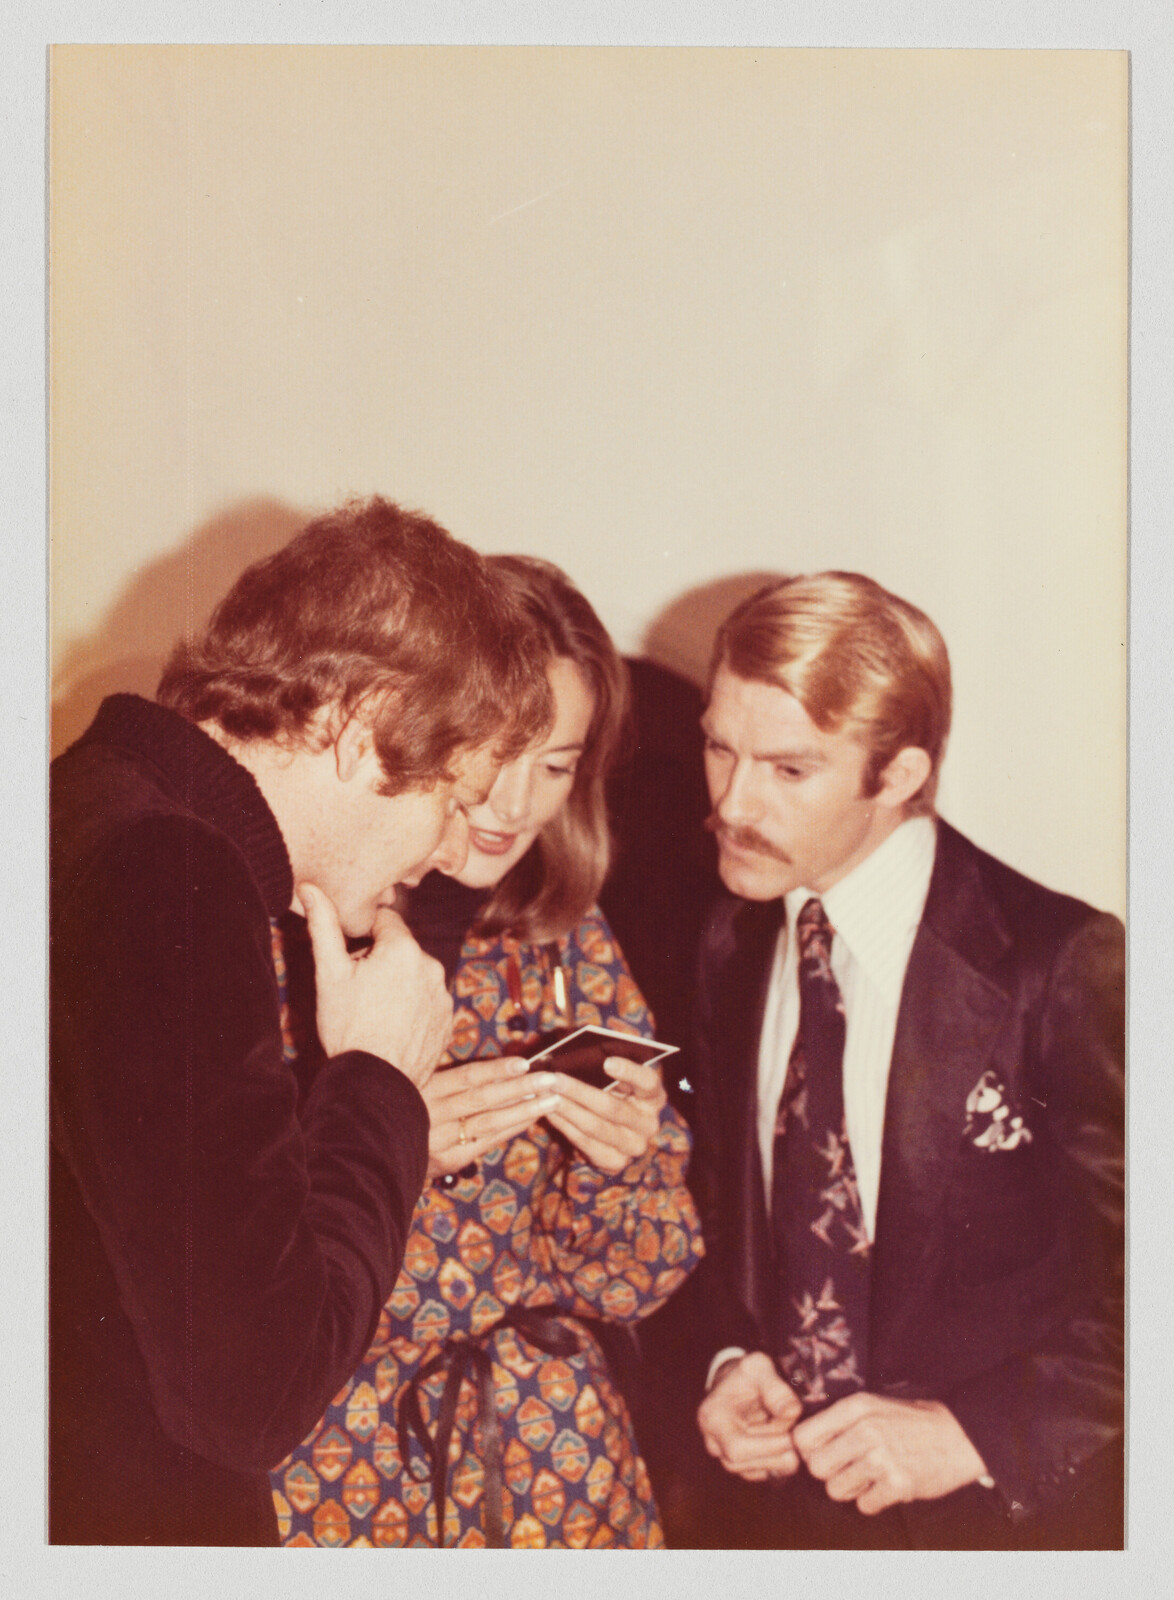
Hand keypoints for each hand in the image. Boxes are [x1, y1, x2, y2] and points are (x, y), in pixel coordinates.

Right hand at [299, 882, 451, 1088]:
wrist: (374, 1081)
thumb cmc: (347, 1026)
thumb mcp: (329, 974)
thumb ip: (323, 926)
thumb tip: (310, 888)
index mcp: (404, 948)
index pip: (385, 922)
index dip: (365, 940)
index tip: (354, 964)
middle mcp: (432, 966)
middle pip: (402, 950)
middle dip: (383, 963)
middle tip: (361, 993)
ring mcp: (444, 995)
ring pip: (416, 976)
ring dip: (400, 986)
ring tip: (376, 1015)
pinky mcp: (449, 1020)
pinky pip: (428, 1002)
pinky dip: (414, 1009)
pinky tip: (393, 1027)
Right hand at [423, 1057, 561, 1177]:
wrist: (384, 1153)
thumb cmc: (411, 1107)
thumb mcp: (422, 1085)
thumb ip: (454, 1076)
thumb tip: (500, 1066)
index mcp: (425, 1088)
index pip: (467, 1077)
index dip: (497, 1069)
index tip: (525, 1062)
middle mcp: (432, 1114)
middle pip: (483, 1099)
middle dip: (520, 1088)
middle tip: (549, 1079)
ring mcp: (441, 1140)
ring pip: (488, 1122)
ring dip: (523, 1110)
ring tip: (551, 1099)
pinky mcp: (450, 1160)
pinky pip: (487, 1141)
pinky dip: (511, 1128)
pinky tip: (531, 1118)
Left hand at [544, 1056, 665, 1173]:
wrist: (618, 1132)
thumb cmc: (614, 1093)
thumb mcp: (617, 1080)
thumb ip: (605, 1068)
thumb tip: (576, 1055)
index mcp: (654, 1097)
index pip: (648, 1082)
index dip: (629, 1072)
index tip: (607, 1062)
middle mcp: (648, 1123)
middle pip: (613, 1107)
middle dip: (579, 1092)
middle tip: (554, 1079)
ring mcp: (634, 1146)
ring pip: (596, 1127)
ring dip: (568, 1110)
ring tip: (546, 1096)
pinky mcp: (616, 1162)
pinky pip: (586, 1144)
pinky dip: (565, 1127)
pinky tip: (549, 1114)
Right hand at [697, 1351, 802, 1481]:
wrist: (737, 1383)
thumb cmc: (746, 1374)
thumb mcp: (759, 1367)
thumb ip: (775, 1388)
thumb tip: (793, 1412)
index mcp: (713, 1418)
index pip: (736, 1448)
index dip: (767, 1447)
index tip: (792, 1436)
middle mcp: (714, 1442)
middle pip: (745, 1464)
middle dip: (776, 1452)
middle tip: (797, 1435)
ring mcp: (726, 1457)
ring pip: (757, 1472)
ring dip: (781, 1458)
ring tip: (792, 1434)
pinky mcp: (743, 1465)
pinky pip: (764, 1474)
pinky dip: (781, 1463)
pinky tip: (789, 1443)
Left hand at [792, 1393, 988, 1513]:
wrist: (958, 1435)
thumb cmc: (910, 1421)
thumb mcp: (873, 1406)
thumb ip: (839, 1420)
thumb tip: (803, 1443)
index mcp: (856, 1407)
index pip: (804, 1436)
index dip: (809, 1450)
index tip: (821, 1452)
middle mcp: (865, 1431)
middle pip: (816, 1467)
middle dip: (828, 1472)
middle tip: (846, 1467)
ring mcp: (882, 1459)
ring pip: (836, 1490)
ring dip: (850, 1488)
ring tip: (868, 1476)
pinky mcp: (898, 1485)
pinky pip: (864, 1506)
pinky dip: (872, 1501)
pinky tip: (885, 1486)